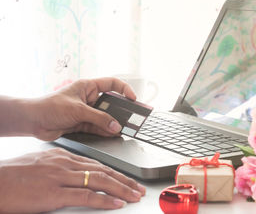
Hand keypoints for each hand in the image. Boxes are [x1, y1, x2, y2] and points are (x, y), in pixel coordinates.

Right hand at [0, 148, 145, 212]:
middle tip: (139, 188)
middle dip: (125, 180)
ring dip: (121, 189)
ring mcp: (61, 177)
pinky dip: (104, 200)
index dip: (116, 172)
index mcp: (63, 156)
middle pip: (104, 170)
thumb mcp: (41, 164)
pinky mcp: (54, 193)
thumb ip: (60, 168)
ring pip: (100, 181)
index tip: (128, 179)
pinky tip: (116, 203)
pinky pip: (86, 196)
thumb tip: (75, 175)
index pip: (97, 163)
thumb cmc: (12, 175)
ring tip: (134, 196)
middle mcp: (66, 164)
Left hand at [29, 77, 136, 140]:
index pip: (112, 84)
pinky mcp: (81, 123)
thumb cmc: (51, 107)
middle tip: (131, 117)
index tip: (133, 99)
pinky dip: (105, 130)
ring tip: (123, 128)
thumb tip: (116, 126)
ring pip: (105, 116)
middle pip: (110, 102)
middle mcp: (88, 97)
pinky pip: (98, 126)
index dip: (125, 89)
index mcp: (88, 86)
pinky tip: (112, 134)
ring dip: (113, 123)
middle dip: (121, 110)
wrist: (32, 121)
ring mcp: (85, 111)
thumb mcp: (79, 110)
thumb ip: (99, 118)